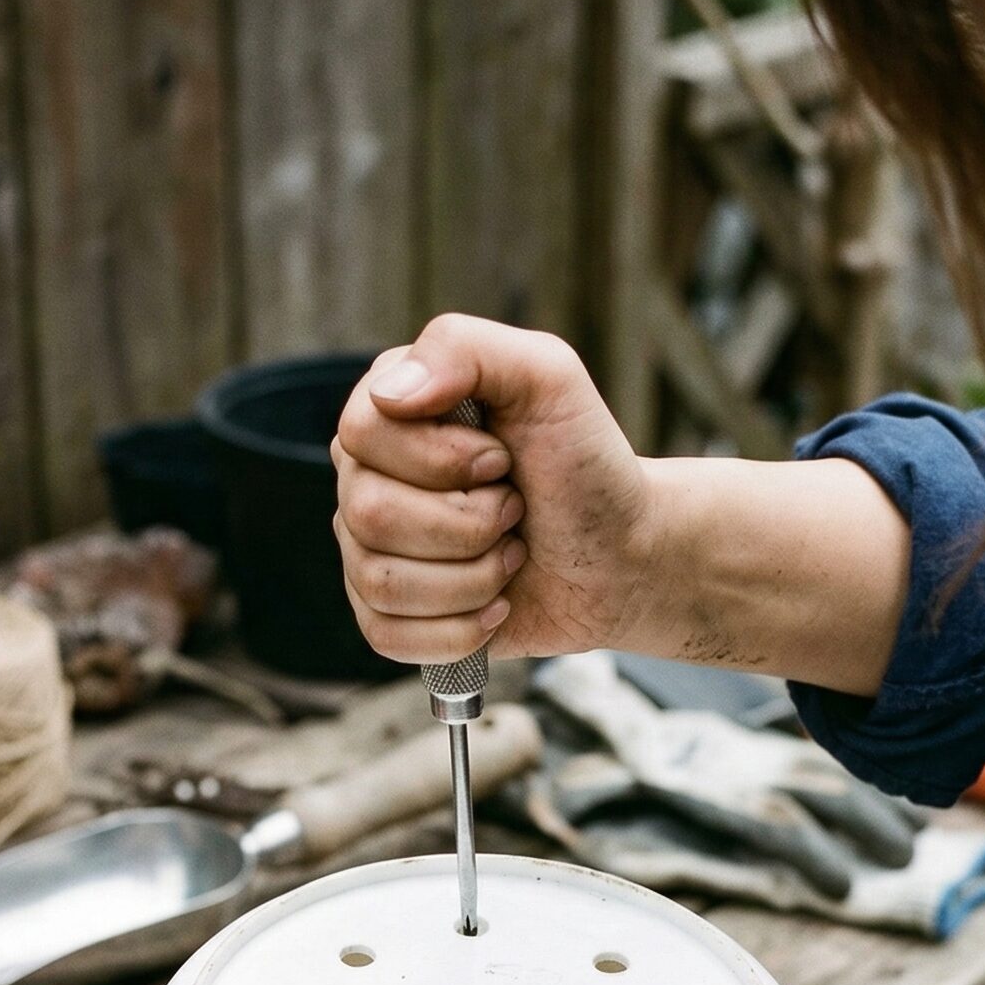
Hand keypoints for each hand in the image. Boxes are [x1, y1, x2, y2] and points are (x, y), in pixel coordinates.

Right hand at [332, 313, 659, 664]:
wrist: (623, 556)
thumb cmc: (586, 465)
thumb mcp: (548, 377)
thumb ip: (465, 348)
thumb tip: (389, 394)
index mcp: (392, 412)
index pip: (361, 434)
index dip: (441, 460)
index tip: (502, 460)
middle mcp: (367, 478)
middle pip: (366, 514)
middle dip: (467, 523)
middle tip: (515, 510)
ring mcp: (371, 550)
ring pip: (380, 581)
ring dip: (471, 577)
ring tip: (510, 555)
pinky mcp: (389, 615)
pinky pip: (386, 636)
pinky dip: (459, 629)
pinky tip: (495, 604)